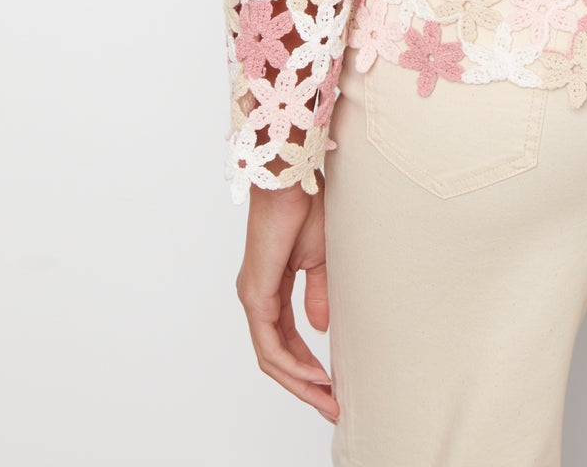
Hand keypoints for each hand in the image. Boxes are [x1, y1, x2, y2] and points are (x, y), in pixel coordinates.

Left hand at [236, 182, 338, 422]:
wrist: (292, 180)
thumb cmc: (306, 209)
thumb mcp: (320, 260)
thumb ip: (318, 295)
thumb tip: (320, 329)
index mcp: (270, 290)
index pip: (285, 341)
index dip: (308, 366)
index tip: (334, 384)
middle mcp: (256, 299)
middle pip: (276, 358)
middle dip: (305, 385)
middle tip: (332, 406)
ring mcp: (253, 298)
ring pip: (271, 357)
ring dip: (300, 381)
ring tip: (328, 397)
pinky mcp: (255, 294)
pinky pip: (270, 344)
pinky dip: (293, 363)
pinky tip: (315, 373)